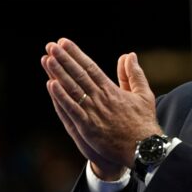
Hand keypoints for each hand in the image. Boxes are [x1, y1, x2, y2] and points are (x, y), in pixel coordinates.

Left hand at [41, 38, 161, 179]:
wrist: (144, 148)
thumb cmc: (144, 122)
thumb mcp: (143, 94)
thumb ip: (133, 74)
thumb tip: (129, 55)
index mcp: (112, 90)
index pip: (90, 67)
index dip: (76, 54)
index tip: (64, 43)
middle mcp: (100, 99)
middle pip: (79, 75)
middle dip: (64, 59)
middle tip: (51, 46)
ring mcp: (93, 113)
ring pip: (72, 89)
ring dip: (59, 73)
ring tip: (47, 59)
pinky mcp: (88, 127)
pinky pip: (71, 109)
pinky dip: (61, 97)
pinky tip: (51, 84)